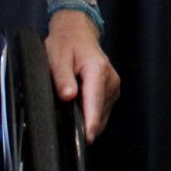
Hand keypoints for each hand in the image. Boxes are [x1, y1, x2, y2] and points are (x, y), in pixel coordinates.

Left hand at [45, 15, 118, 142]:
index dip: (90, 121)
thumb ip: (62, 78)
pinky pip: (102, 112)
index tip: (87, 138)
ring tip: (69, 113)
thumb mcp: (57, 57)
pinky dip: (90, 115)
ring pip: (101, 114)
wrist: (78, 32)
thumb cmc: (66, 44)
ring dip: (86, 119)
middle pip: (99, 111)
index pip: (95, 101)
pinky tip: (78, 110)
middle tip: (63, 124)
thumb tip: (68, 97)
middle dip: (84, 123)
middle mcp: (111, 80)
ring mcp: (114, 87)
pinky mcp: (112, 92)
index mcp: (97, 70)